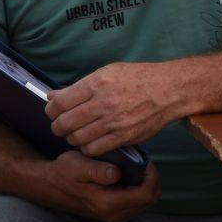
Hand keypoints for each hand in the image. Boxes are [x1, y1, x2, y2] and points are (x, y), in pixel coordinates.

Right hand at [45, 152, 160, 221]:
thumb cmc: (64, 172)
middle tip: (144, 163)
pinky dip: (139, 190)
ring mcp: (114, 217)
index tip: (146, 161)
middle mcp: (113, 214)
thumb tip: (116, 173)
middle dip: (152, 180)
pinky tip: (130, 176)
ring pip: (145, 203)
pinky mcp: (113, 214)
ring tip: (136, 168)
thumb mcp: (78, 166)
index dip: (152, 177)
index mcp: (107, 203)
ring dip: (146, 185)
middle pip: (150, 200)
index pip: (145, 195)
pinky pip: (137, 204)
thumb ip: (98, 171)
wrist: (49, 186)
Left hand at [46, 61, 178, 157]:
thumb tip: (53, 96)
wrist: (171, 89)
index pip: (59, 103)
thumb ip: (80, 86)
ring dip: (73, 138)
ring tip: (79, 133)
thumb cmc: (140, 78)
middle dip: (58, 127)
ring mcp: (114, 122)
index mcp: (97, 84)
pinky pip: (94, 149)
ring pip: (77, 138)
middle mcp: (103, 103)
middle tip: (63, 126)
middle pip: (64, 123)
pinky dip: (88, 147)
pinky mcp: (124, 136)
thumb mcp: (108, 72)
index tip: (53, 112)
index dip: (50, 111)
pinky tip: (93, 140)